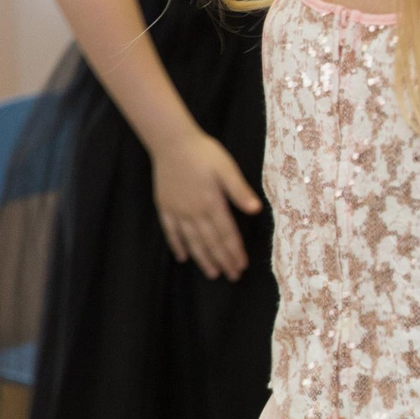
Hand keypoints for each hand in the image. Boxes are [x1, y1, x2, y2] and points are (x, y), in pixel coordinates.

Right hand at [153, 130, 262, 280]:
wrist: (172, 142)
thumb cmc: (203, 152)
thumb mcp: (227, 168)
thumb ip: (239, 191)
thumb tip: (256, 210)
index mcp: (212, 203)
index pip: (226, 234)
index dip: (234, 251)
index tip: (242, 266)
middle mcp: (194, 211)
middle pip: (210, 242)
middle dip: (223, 260)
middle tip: (232, 276)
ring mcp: (177, 210)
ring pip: (191, 241)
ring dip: (203, 258)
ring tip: (212, 273)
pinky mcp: (164, 206)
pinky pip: (170, 231)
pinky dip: (177, 245)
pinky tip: (182, 257)